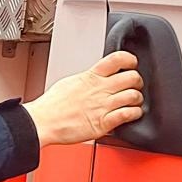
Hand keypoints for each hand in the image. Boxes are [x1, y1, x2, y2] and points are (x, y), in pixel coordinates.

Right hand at [23, 51, 143, 145]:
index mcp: (91, 76)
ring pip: (134, 96)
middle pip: (132, 77)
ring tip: (133, 102)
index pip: (118, 59)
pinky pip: (128, 115)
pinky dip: (134, 114)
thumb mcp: (70, 82)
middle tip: (134, 86)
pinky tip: (131, 114)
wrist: (44, 121)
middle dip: (137, 82)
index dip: (130, 60)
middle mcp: (100, 89)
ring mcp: (103, 106)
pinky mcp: (103, 123)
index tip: (131, 64)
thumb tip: (95, 78)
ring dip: (137, 100)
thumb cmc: (52, 105)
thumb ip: (87, 79)